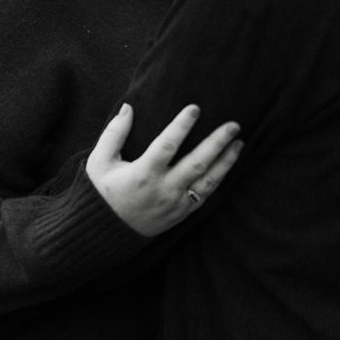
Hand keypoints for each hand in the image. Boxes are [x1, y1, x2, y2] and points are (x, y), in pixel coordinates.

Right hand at [86, 103, 242, 237]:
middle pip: (197, 163)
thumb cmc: (103, 192)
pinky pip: (207, 195)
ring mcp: (176, 203)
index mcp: (143, 174)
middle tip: (233, 125)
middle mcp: (163, 189)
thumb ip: (114, 134)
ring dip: (227, 161)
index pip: (166, 146)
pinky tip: (229, 163)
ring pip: (209, 181)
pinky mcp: (183, 213)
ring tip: (239, 142)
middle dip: (217, 142)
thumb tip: (129, 107)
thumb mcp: (99, 162)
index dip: (182, 126)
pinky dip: (220, 178)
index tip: (195, 108)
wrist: (108, 233)